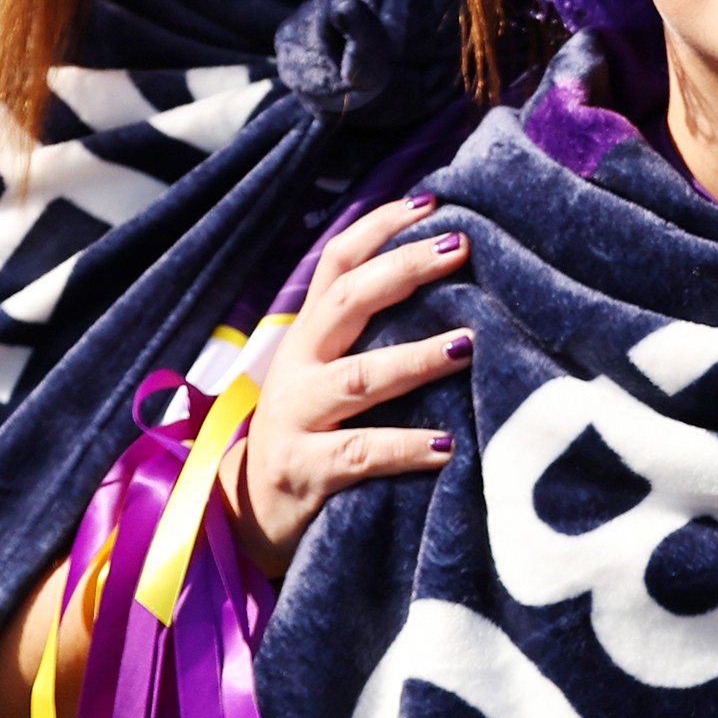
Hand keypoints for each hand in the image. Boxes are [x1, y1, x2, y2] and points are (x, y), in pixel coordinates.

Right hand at [222, 192, 473, 577]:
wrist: (248, 516)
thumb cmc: (314, 431)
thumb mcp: (332, 373)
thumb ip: (376, 333)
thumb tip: (456, 285)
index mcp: (308, 334)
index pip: (338, 262)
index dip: (380, 226)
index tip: (433, 201)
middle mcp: (298, 366)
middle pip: (347, 301)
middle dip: (404, 269)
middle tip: (462, 247)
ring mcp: (295, 419)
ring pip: (357, 379)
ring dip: (416, 359)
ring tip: (468, 344)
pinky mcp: (302, 472)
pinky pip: (359, 455)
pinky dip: (405, 447)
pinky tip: (447, 446)